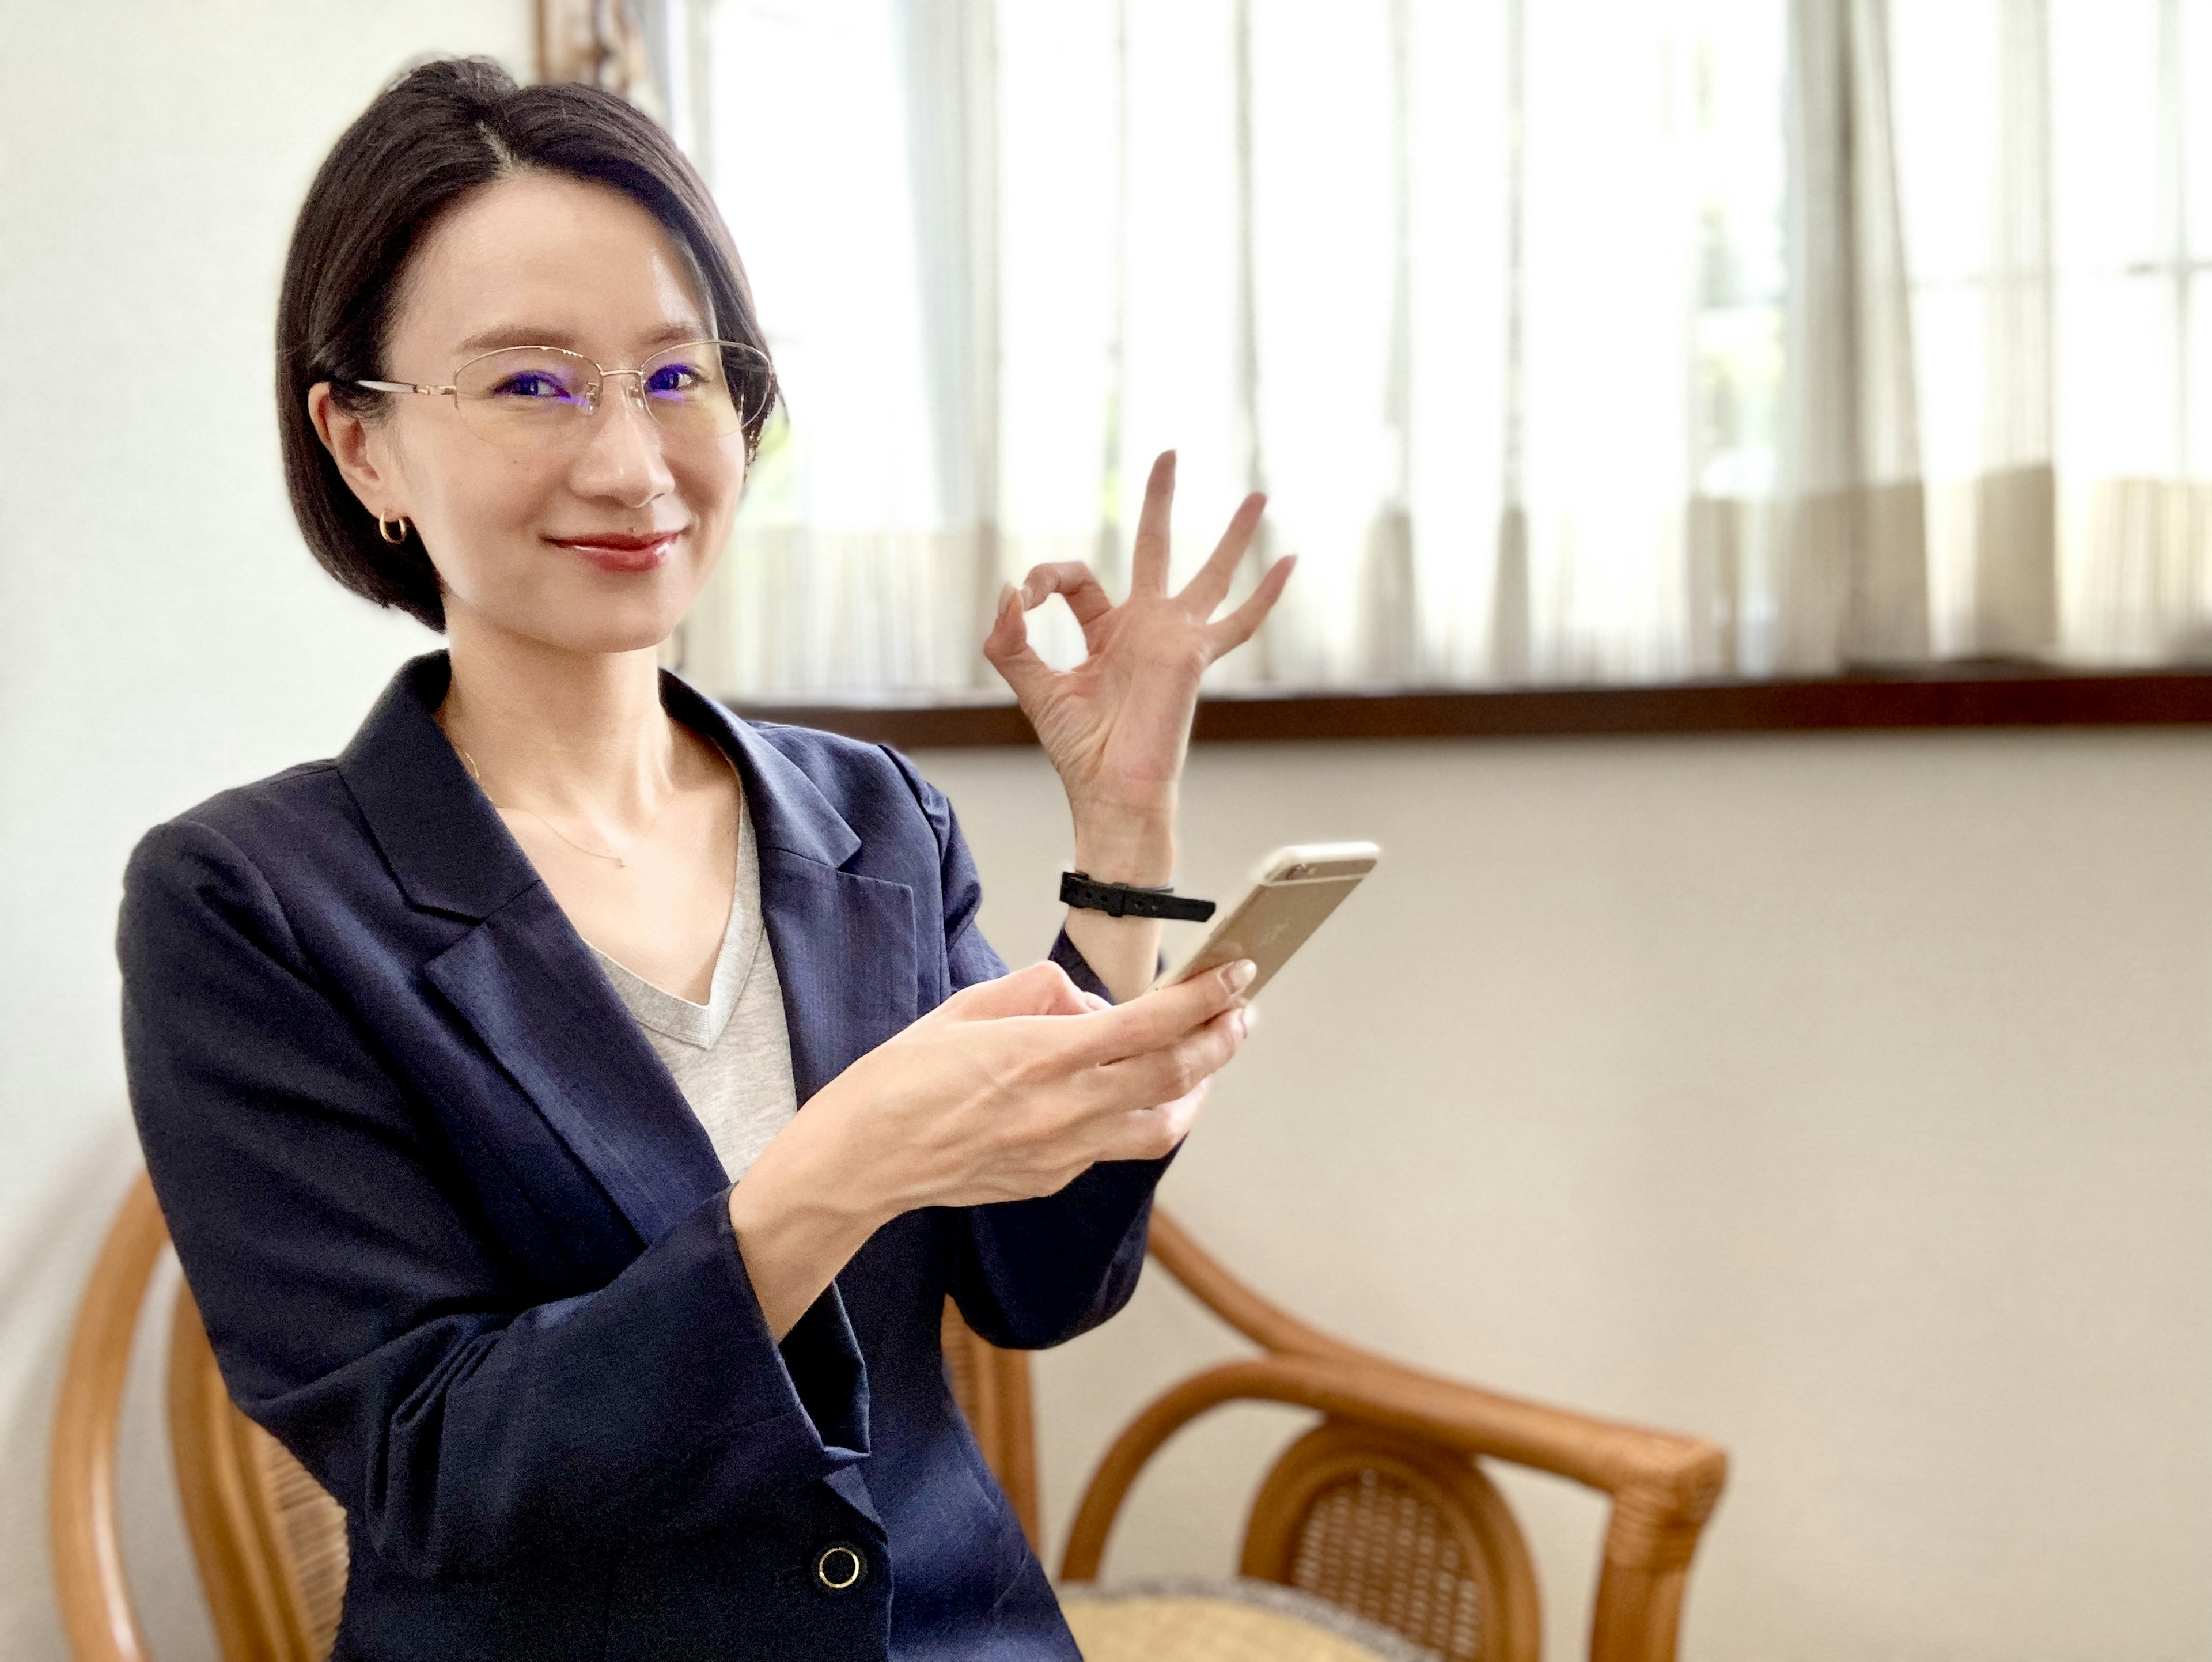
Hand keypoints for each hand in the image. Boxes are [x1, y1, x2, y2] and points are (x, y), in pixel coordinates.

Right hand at [727, 959, 1255, 1336]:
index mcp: (1038, 1055)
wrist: (860, 1162)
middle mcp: (1060, 1109)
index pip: (1148, 1023)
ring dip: (1198, 1089)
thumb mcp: (966, 1006)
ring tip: (1207, 1057)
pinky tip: (1139, 1093)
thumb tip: (1091, 1002)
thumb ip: (1039, 992)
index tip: (1236, 972)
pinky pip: (1118, 1146)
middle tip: (1243, 1012)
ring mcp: (1062, 1153)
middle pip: (1175, 1076)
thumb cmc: (901, 1078)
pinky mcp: (1052, 1180)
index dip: (1203, 997)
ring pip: (1163, 1126)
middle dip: (1222, 1038)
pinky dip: (1144, 1115)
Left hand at [983, 451, 1294, 864]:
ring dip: (1233, 534)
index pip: (1078, 578)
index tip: (1025, 597)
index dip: (1045, 577)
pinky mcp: (1194, 656)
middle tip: (1169, 454)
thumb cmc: (1079, 751)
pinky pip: (1239, 621)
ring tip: (1258, 494)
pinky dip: (1266, 595)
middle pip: (1155, 548)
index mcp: (1108, 632)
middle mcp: (1146, 628)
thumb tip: (1007, 590)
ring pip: (1210, 573)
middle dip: (1160, 502)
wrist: (1110, 790)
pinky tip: (1288, 561)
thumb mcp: (1032, 687)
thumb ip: (1010, 641)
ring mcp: (1175, 639)